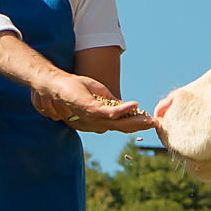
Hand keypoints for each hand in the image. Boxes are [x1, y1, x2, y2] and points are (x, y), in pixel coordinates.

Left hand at [31, 74, 156, 131]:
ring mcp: (92, 117)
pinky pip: (108, 112)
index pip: (120, 124)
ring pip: (117, 122)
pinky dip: (122, 110)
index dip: (136, 123)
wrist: (55, 84)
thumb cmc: (73, 87)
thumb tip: (126, 107)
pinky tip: (133, 105)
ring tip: (148, 118)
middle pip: (121, 126)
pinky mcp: (89, 109)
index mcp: (98, 119)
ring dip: (134, 120)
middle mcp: (95, 122)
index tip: (151, 121)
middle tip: (155, 123)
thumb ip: (110, 102)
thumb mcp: (97, 94)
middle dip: (139, 125)